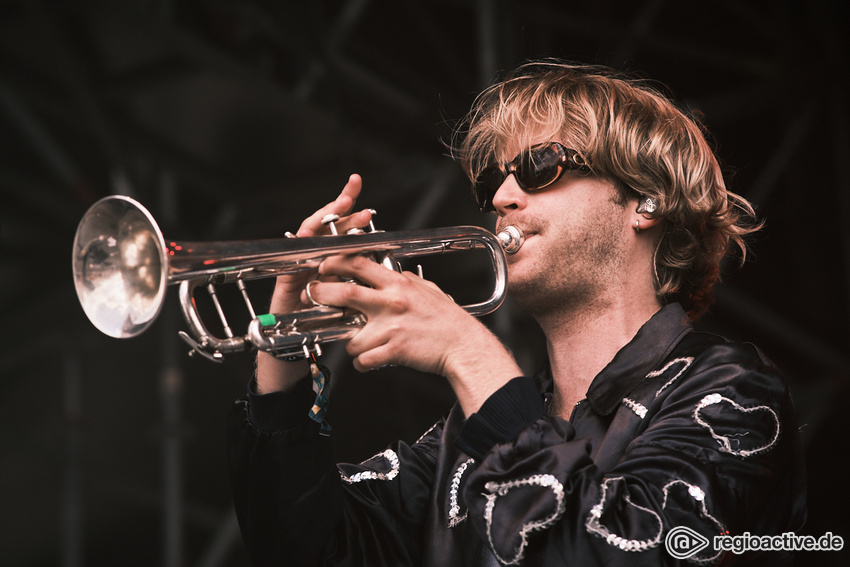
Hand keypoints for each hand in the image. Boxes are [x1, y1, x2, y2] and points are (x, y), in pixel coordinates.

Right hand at [257, 174, 373, 393]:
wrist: (296, 344)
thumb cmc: (323, 321)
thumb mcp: (350, 300)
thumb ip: (361, 283)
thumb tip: (389, 271)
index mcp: (331, 259)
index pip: (343, 229)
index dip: (351, 212)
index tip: (362, 195)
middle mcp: (313, 257)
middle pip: (325, 225)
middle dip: (337, 207)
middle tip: (351, 194)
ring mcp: (298, 265)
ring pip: (308, 236)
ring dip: (322, 220)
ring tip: (336, 207)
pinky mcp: (286, 279)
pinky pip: (292, 259)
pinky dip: (300, 246)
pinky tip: (309, 234)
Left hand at [304, 255, 522, 415]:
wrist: (464, 345)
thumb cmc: (448, 319)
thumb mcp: (427, 289)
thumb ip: (407, 280)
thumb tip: (396, 273)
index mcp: (398, 284)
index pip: (360, 264)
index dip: (335, 262)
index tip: (324, 265)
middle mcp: (391, 303)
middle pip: (344, 293)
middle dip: (322, 293)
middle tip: (313, 296)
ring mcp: (391, 327)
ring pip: (351, 337)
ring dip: (348, 343)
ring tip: (357, 345)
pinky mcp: (394, 351)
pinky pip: (364, 361)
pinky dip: (362, 364)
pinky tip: (369, 362)